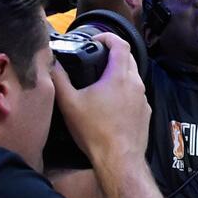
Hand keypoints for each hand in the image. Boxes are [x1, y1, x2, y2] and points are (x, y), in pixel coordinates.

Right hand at [51, 33, 150, 164]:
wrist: (119, 161)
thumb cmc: (94, 131)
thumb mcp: (70, 104)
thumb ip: (59, 80)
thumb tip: (52, 64)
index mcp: (120, 75)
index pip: (120, 43)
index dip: (107, 36)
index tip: (94, 40)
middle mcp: (136, 84)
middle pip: (129, 58)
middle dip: (113, 53)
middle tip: (96, 58)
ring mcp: (144, 99)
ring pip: (133, 77)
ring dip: (119, 74)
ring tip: (101, 82)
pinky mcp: (145, 114)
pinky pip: (136, 95)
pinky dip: (125, 92)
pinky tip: (111, 105)